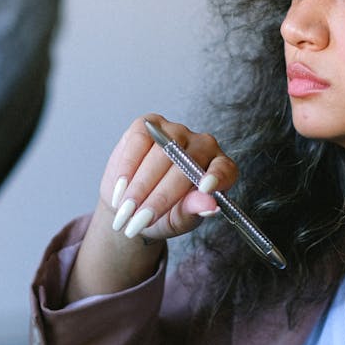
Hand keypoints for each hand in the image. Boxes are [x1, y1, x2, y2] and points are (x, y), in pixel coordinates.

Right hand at [101, 115, 237, 245]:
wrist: (133, 205)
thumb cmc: (164, 214)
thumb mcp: (181, 220)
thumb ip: (193, 211)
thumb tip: (210, 206)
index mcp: (220, 170)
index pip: (224, 169)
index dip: (217, 176)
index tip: (206, 188)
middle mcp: (202, 145)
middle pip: (185, 165)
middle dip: (159, 196)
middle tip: (139, 221)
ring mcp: (176, 131)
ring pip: (160, 153)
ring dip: (139, 185)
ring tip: (126, 211)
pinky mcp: (150, 123)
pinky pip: (140, 139)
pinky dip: (128, 166)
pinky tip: (120, 188)